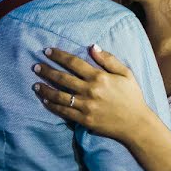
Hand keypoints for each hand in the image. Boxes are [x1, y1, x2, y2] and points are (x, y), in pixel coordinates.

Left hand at [32, 45, 150, 140]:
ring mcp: (86, 106)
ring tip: (35, 84)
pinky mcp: (84, 120)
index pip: (74, 63)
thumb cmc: (132, 97)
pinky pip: (64, 111)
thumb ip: (108, 59)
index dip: (59, 56)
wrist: (136, 123)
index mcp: (99, 77)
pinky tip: (44, 100)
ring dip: (45, 89)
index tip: (48, 51)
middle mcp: (90, 90)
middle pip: (62, 78)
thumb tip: (92, 47)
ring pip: (59, 96)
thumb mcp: (126, 73)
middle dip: (46, 71)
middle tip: (35, 66)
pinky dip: (52, 105)